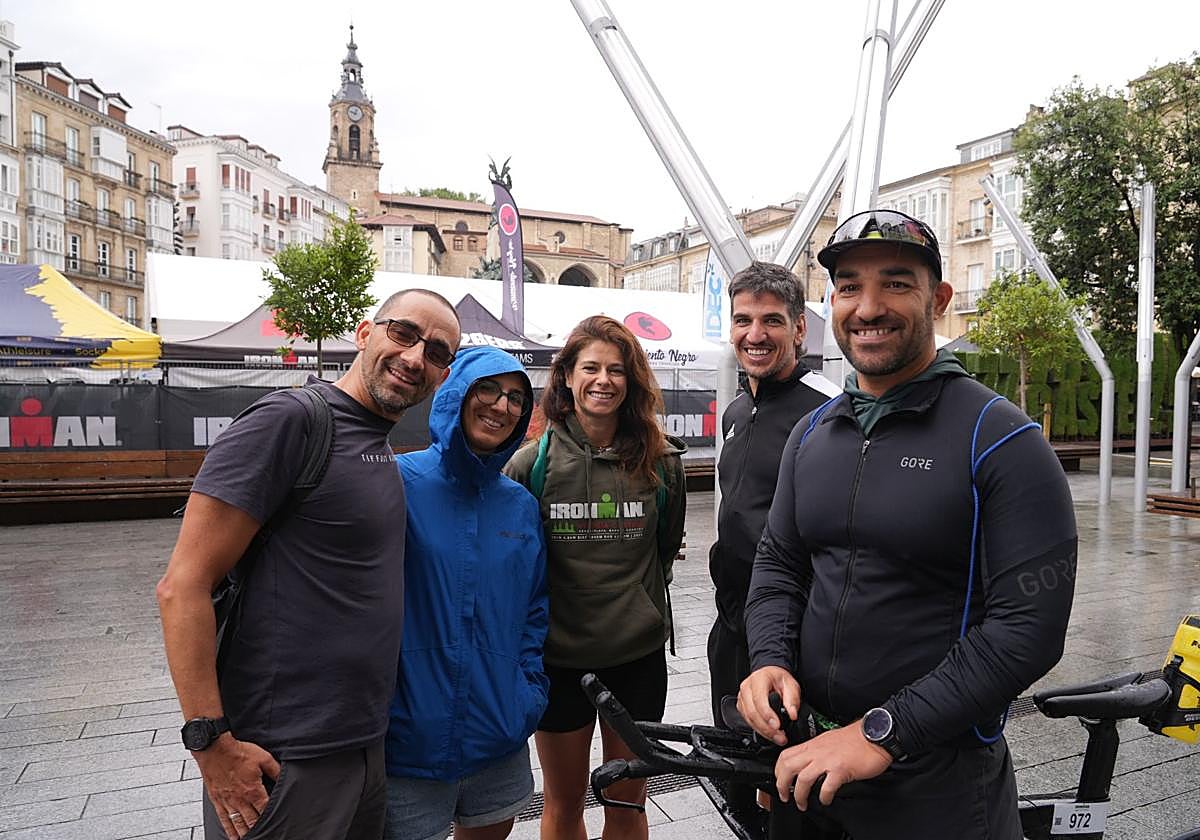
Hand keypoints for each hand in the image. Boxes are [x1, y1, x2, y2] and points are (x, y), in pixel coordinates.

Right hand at [193, 733, 280, 837]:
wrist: (215, 749)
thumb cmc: (238, 752)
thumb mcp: (263, 758)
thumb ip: (275, 770)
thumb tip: (284, 777)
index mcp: (253, 790)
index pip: (265, 810)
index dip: (271, 818)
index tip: (277, 823)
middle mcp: (240, 799)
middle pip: (252, 821)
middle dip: (259, 829)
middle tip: (266, 835)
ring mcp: (228, 801)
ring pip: (238, 823)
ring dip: (245, 833)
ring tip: (251, 839)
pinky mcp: (217, 800)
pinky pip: (223, 819)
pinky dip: (229, 830)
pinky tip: (232, 836)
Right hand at [736, 665, 800, 745]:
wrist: (770, 676)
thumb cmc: (778, 679)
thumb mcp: (791, 684)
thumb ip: (792, 699)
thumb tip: (792, 715)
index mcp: (758, 679)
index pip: (759, 699)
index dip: (767, 714)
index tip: (777, 725)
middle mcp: (746, 688)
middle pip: (752, 712)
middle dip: (767, 728)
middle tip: (780, 737)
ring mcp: (742, 698)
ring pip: (749, 719)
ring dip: (764, 732)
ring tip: (778, 738)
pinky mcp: (741, 707)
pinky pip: (748, 721)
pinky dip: (759, 730)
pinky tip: (770, 734)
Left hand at [774, 722, 891, 810]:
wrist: (876, 734)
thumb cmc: (856, 738)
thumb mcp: (828, 740)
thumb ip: (816, 751)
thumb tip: (807, 764)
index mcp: (813, 745)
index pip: (785, 755)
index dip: (778, 770)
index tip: (780, 781)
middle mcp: (817, 751)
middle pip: (788, 767)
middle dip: (782, 785)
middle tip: (785, 796)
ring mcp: (828, 760)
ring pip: (803, 778)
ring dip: (799, 795)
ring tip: (801, 803)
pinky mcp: (841, 769)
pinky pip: (826, 786)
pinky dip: (823, 796)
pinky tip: (825, 800)